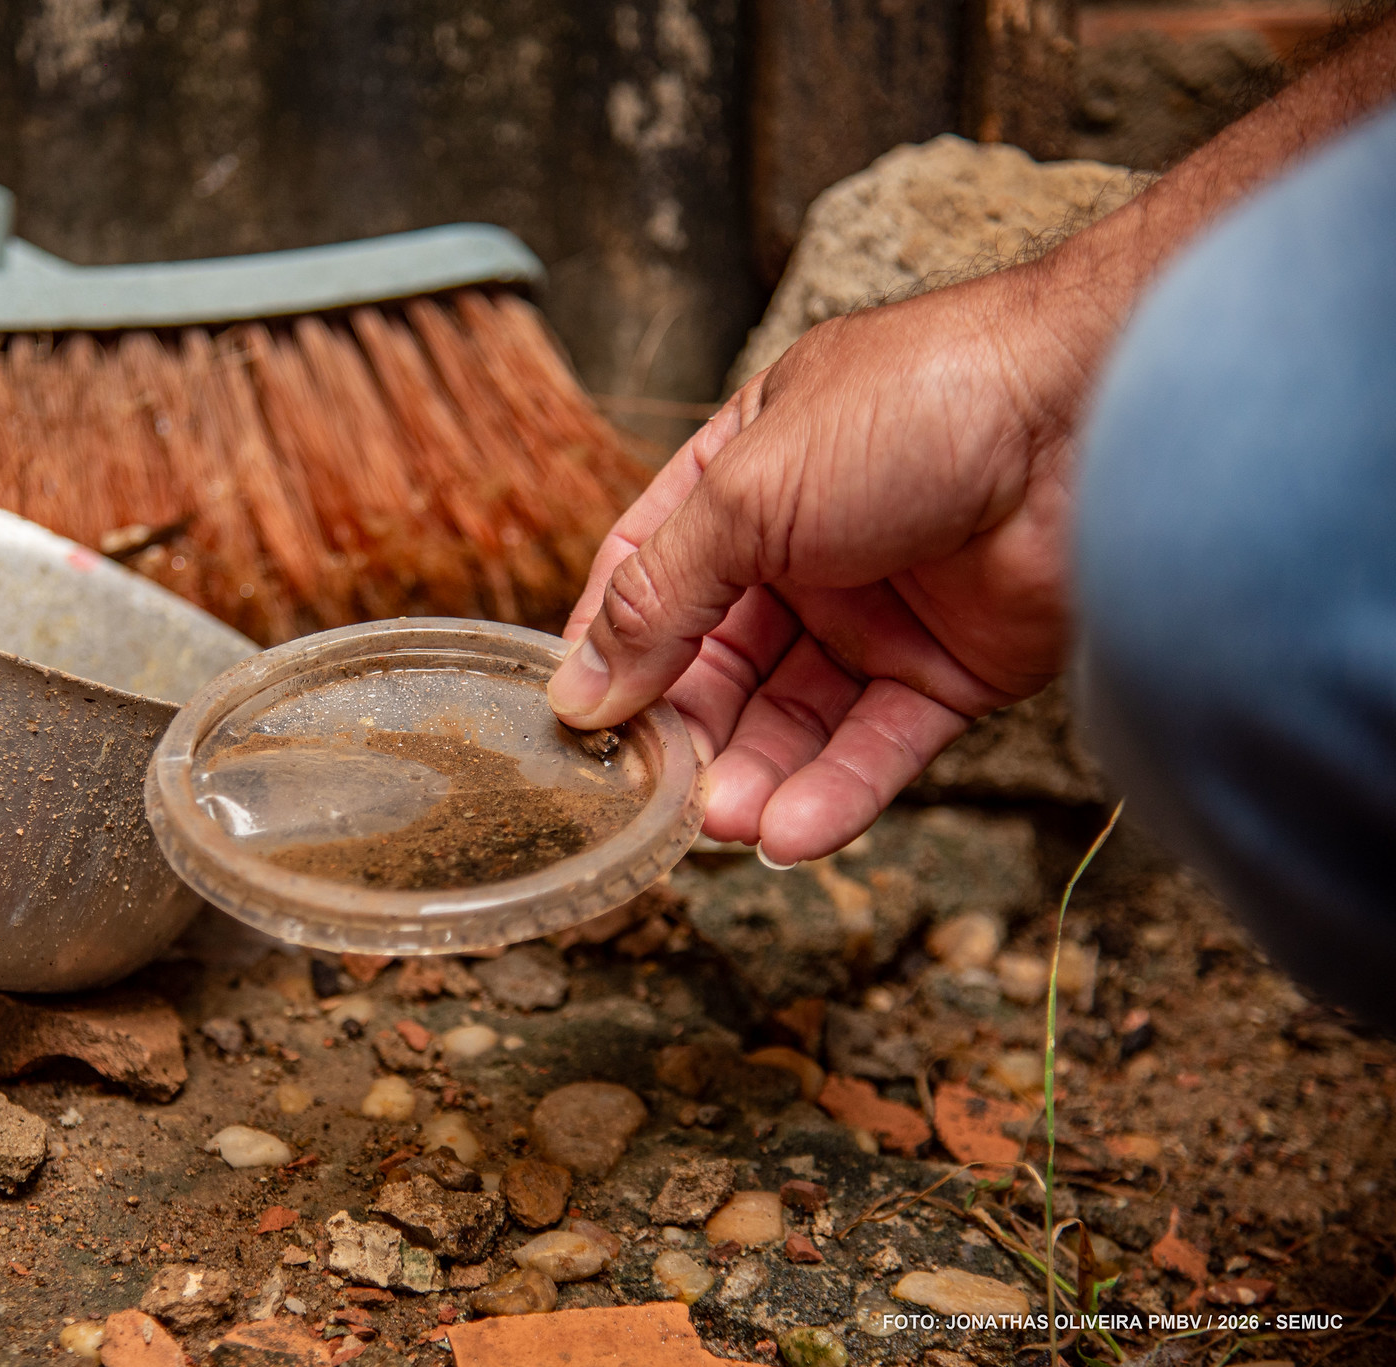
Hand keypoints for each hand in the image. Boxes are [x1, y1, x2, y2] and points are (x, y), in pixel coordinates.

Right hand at [550, 262, 1095, 862]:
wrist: (1095, 416)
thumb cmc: (917, 408)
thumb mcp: (747, 494)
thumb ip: (659, 593)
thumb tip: (580, 687)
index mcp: (747, 477)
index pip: (652, 572)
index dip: (609, 647)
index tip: (572, 720)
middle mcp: (806, 548)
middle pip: (718, 662)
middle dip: (686, 731)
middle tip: (650, 794)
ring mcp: (880, 613)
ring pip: (795, 717)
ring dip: (754, 775)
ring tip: (721, 825)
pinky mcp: (951, 673)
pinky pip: (878, 747)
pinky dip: (835, 793)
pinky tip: (791, 832)